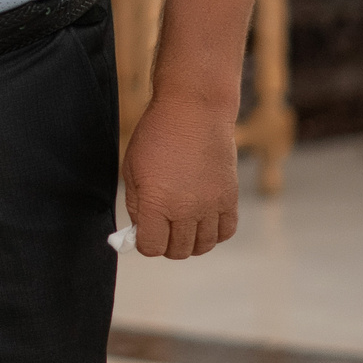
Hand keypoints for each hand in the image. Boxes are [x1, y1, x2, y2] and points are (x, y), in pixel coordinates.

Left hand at [121, 89, 239, 258]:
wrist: (194, 111)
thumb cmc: (157, 136)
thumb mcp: (132, 168)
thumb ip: (136, 204)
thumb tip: (141, 229)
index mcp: (156, 203)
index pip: (151, 247)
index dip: (144, 244)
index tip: (143, 232)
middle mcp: (186, 210)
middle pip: (178, 251)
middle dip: (166, 245)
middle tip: (162, 229)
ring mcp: (211, 206)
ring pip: (203, 246)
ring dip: (190, 242)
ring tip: (182, 225)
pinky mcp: (230, 198)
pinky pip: (225, 232)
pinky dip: (214, 233)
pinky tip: (203, 220)